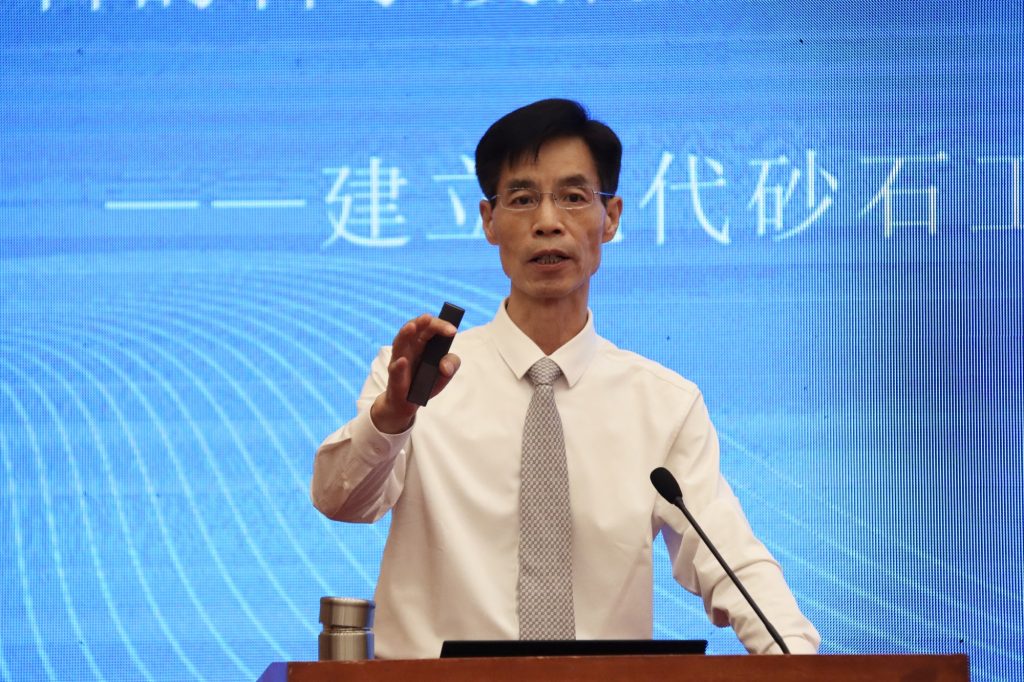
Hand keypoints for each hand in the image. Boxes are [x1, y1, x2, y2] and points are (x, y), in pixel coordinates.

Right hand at [370, 313, 460, 433]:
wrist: (408, 403)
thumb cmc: (425, 381)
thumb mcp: (445, 373)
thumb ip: (452, 364)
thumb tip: (445, 366)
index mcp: (423, 342)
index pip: (430, 327)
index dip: (440, 325)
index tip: (453, 331)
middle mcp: (409, 347)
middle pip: (414, 329)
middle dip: (421, 322)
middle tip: (428, 318)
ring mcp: (400, 361)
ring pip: (400, 344)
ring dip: (405, 334)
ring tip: (412, 327)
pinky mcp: (395, 378)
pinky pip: (395, 370)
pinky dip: (398, 366)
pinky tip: (403, 361)